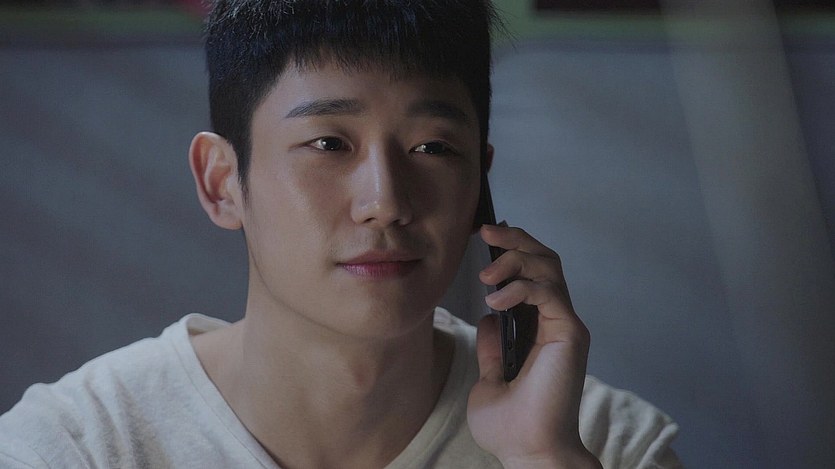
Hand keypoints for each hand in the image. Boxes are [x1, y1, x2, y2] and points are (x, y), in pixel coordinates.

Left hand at [467, 224, 600, 468]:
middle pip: (545, 259)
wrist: (528, 450)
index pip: (532, 274)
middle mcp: (556, 321)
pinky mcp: (569, 333)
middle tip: (486, 231)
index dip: (512, 249)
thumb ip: (493, 346)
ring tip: (487, 273)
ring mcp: (565, 325)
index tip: (483, 238)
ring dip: (516, 258)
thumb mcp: (489, 378)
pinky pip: (548, 291)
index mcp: (539, 329)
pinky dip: (520, 287)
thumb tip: (489, 318)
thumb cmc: (512, 425)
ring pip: (550, 266)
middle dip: (516, 239)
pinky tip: (496, 300)